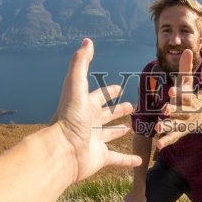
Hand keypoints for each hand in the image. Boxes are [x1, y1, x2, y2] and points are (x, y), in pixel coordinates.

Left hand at [50, 39, 141, 182]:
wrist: (62, 150)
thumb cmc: (69, 117)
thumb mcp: (75, 85)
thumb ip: (81, 62)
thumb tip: (87, 41)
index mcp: (84, 106)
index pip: (98, 96)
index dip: (108, 91)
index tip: (118, 88)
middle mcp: (89, 123)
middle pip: (105, 115)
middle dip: (117, 110)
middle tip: (130, 106)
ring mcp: (94, 141)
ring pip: (110, 135)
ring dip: (119, 131)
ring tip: (132, 127)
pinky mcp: (100, 158)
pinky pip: (117, 158)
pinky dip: (128, 159)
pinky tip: (139, 160)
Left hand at [155, 49, 201, 149]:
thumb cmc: (190, 94)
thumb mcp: (188, 82)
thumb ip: (186, 68)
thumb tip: (187, 49)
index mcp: (189, 98)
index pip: (184, 95)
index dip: (178, 93)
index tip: (171, 91)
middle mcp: (188, 111)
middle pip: (181, 111)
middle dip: (173, 110)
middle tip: (165, 110)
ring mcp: (185, 123)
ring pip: (176, 125)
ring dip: (168, 127)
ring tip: (157, 128)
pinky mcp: (181, 132)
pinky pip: (174, 137)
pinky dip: (166, 141)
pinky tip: (158, 145)